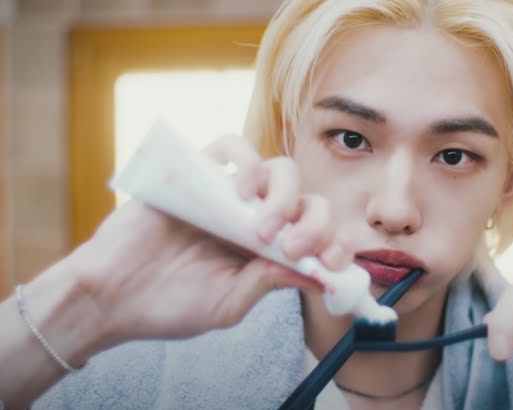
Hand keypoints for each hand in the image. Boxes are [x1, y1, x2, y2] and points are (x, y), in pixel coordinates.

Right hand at [69, 135, 351, 350]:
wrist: (111, 296)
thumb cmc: (170, 306)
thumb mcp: (228, 304)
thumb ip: (268, 283)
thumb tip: (317, 273)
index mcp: (269, 251)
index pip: (318, 235)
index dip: (334, 242)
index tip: (331, 260)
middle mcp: (256, 219)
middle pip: (307, 199)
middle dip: (313, 221)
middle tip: (292, 247)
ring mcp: (228, 194)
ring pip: (278, 170)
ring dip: (284, 193)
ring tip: (263, 226)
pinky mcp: (199, 173)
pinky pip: (232, 147)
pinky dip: (247, 161)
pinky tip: (239, 192)